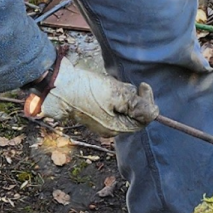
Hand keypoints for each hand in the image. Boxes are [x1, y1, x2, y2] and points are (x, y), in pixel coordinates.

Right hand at [24, 57, 158, 136]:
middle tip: (127, 85)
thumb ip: (137, 104)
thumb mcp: (116, 95)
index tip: (143, 85)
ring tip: (112, 85)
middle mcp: (109, 127)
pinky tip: (105, 86)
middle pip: (134, 113)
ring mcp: (101, 119)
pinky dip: (114, 93)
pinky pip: (113, 103)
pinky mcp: (95, 110)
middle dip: (134, 97)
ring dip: (123, 93)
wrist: (57, 85)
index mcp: (116, 127)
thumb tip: (155, 113)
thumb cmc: (86, 90)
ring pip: (124, 106)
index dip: (148, 102)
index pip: (144, 118)